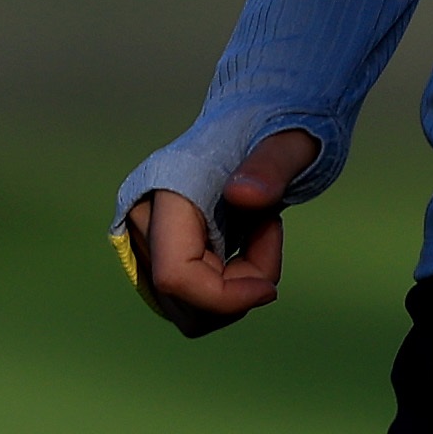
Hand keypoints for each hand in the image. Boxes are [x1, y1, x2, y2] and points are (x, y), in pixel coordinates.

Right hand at [127, 127, 323, 337]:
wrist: (256, 123)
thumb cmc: (276, 130)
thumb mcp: (290, 143)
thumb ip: (272, 165)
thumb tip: (242, 196)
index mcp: (166, 189)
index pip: (176, 275)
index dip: (223, 297)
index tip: (271, 289)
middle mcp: (142, 218)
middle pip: (185, 300)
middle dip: (239, 288)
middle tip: (269, 230)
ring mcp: (144, 241)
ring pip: (189, 310)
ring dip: (235, 288)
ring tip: (259, 231)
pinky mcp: (157, 256)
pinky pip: (193, 302)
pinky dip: (227, 288)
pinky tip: (246, 242)